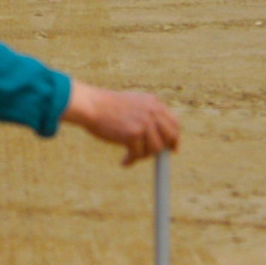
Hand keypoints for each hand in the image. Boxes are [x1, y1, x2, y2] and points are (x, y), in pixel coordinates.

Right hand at [61, 80, 178, 165]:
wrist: (91, 105)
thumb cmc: (106, 106)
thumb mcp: (132, 103)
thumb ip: (146, 114)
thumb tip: (157, 136)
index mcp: (153, 102)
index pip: (174, 122)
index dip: (174, 138)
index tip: (171, 149)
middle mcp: (152, 111)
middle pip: (170, 137)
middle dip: (163, 149)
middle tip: (153, 157)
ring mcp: (144, 122)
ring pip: (155, 149)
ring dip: (143, 155)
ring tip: (131, 156)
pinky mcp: (134, 134)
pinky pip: (138, 154)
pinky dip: (131, 160)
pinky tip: (124, 162)